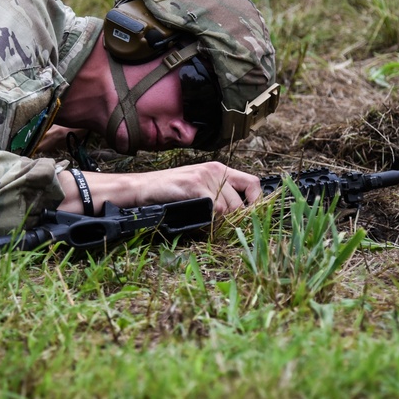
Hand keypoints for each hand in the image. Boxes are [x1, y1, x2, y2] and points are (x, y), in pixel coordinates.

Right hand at [57, 161, 261, 215]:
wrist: (141, 188)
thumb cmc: (168, 192)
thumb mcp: (197, 189)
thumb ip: (218, 196)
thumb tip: (240, 217)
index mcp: (219, 169)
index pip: (254, 183)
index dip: (258, 203)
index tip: (254, 219)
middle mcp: (216, 169)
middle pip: (242, 203)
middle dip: (235, 221)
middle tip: (221, 229)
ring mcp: (205, 176)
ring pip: (230, 209)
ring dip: (220, 223)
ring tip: (205, 223)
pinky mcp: (195, 184)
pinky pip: (216, 209)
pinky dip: (210, 220)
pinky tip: (198, 219)